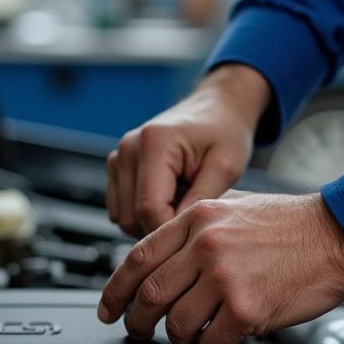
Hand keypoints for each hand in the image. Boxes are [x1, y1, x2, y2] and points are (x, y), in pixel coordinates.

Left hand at [97, 190, 343, 343]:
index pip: (137, 257)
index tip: (109, 309)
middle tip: (141, 332)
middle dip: (139, 322)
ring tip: (190, 337)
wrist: (338, 235)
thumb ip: (194, 230)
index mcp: (197, 218)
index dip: (115, 290)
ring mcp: (225, 276)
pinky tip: (215, 343)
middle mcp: (205, 245)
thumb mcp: (232, 207)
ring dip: (178, 339)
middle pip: (149, 295)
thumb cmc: (291, 224)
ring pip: (176, 323)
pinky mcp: (247, 307)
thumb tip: (162, 261)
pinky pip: (210, 343)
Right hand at [106, 65, 270, 237]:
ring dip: (152, 222)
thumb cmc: (224, 133)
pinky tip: (170, 200)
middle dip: (162, 228)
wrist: (215, 110)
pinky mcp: (117, 167)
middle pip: (131, 217)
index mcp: (154, 142)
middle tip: (193, 218)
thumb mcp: (226, 166)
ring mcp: (118, 157)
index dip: (171, 231)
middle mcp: (129, 148)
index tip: (195, 234)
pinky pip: (120, 209)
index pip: (149, 209)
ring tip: (183, 204)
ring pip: (123, 217)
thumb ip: (201, 199)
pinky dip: (142, 214)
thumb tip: (179, 232)